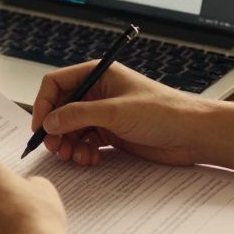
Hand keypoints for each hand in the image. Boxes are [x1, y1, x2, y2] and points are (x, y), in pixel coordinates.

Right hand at [32, 62, 207, 167]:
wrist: (193, 134)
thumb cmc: (164, 112)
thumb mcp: (116, 111)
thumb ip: (78, 115)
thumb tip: (49, 122)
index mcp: (98, 74)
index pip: (57, 83)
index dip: (43, 104)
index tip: (40, 126)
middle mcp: (98, 92)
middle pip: (60, 108)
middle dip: (55, 129)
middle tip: (55, 148)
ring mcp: (104, 114)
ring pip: (70, 128)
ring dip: (67, 144)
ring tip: (74, 156)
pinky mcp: (111, 134)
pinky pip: (84, 142)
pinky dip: (82, 152)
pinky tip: (90, 159)